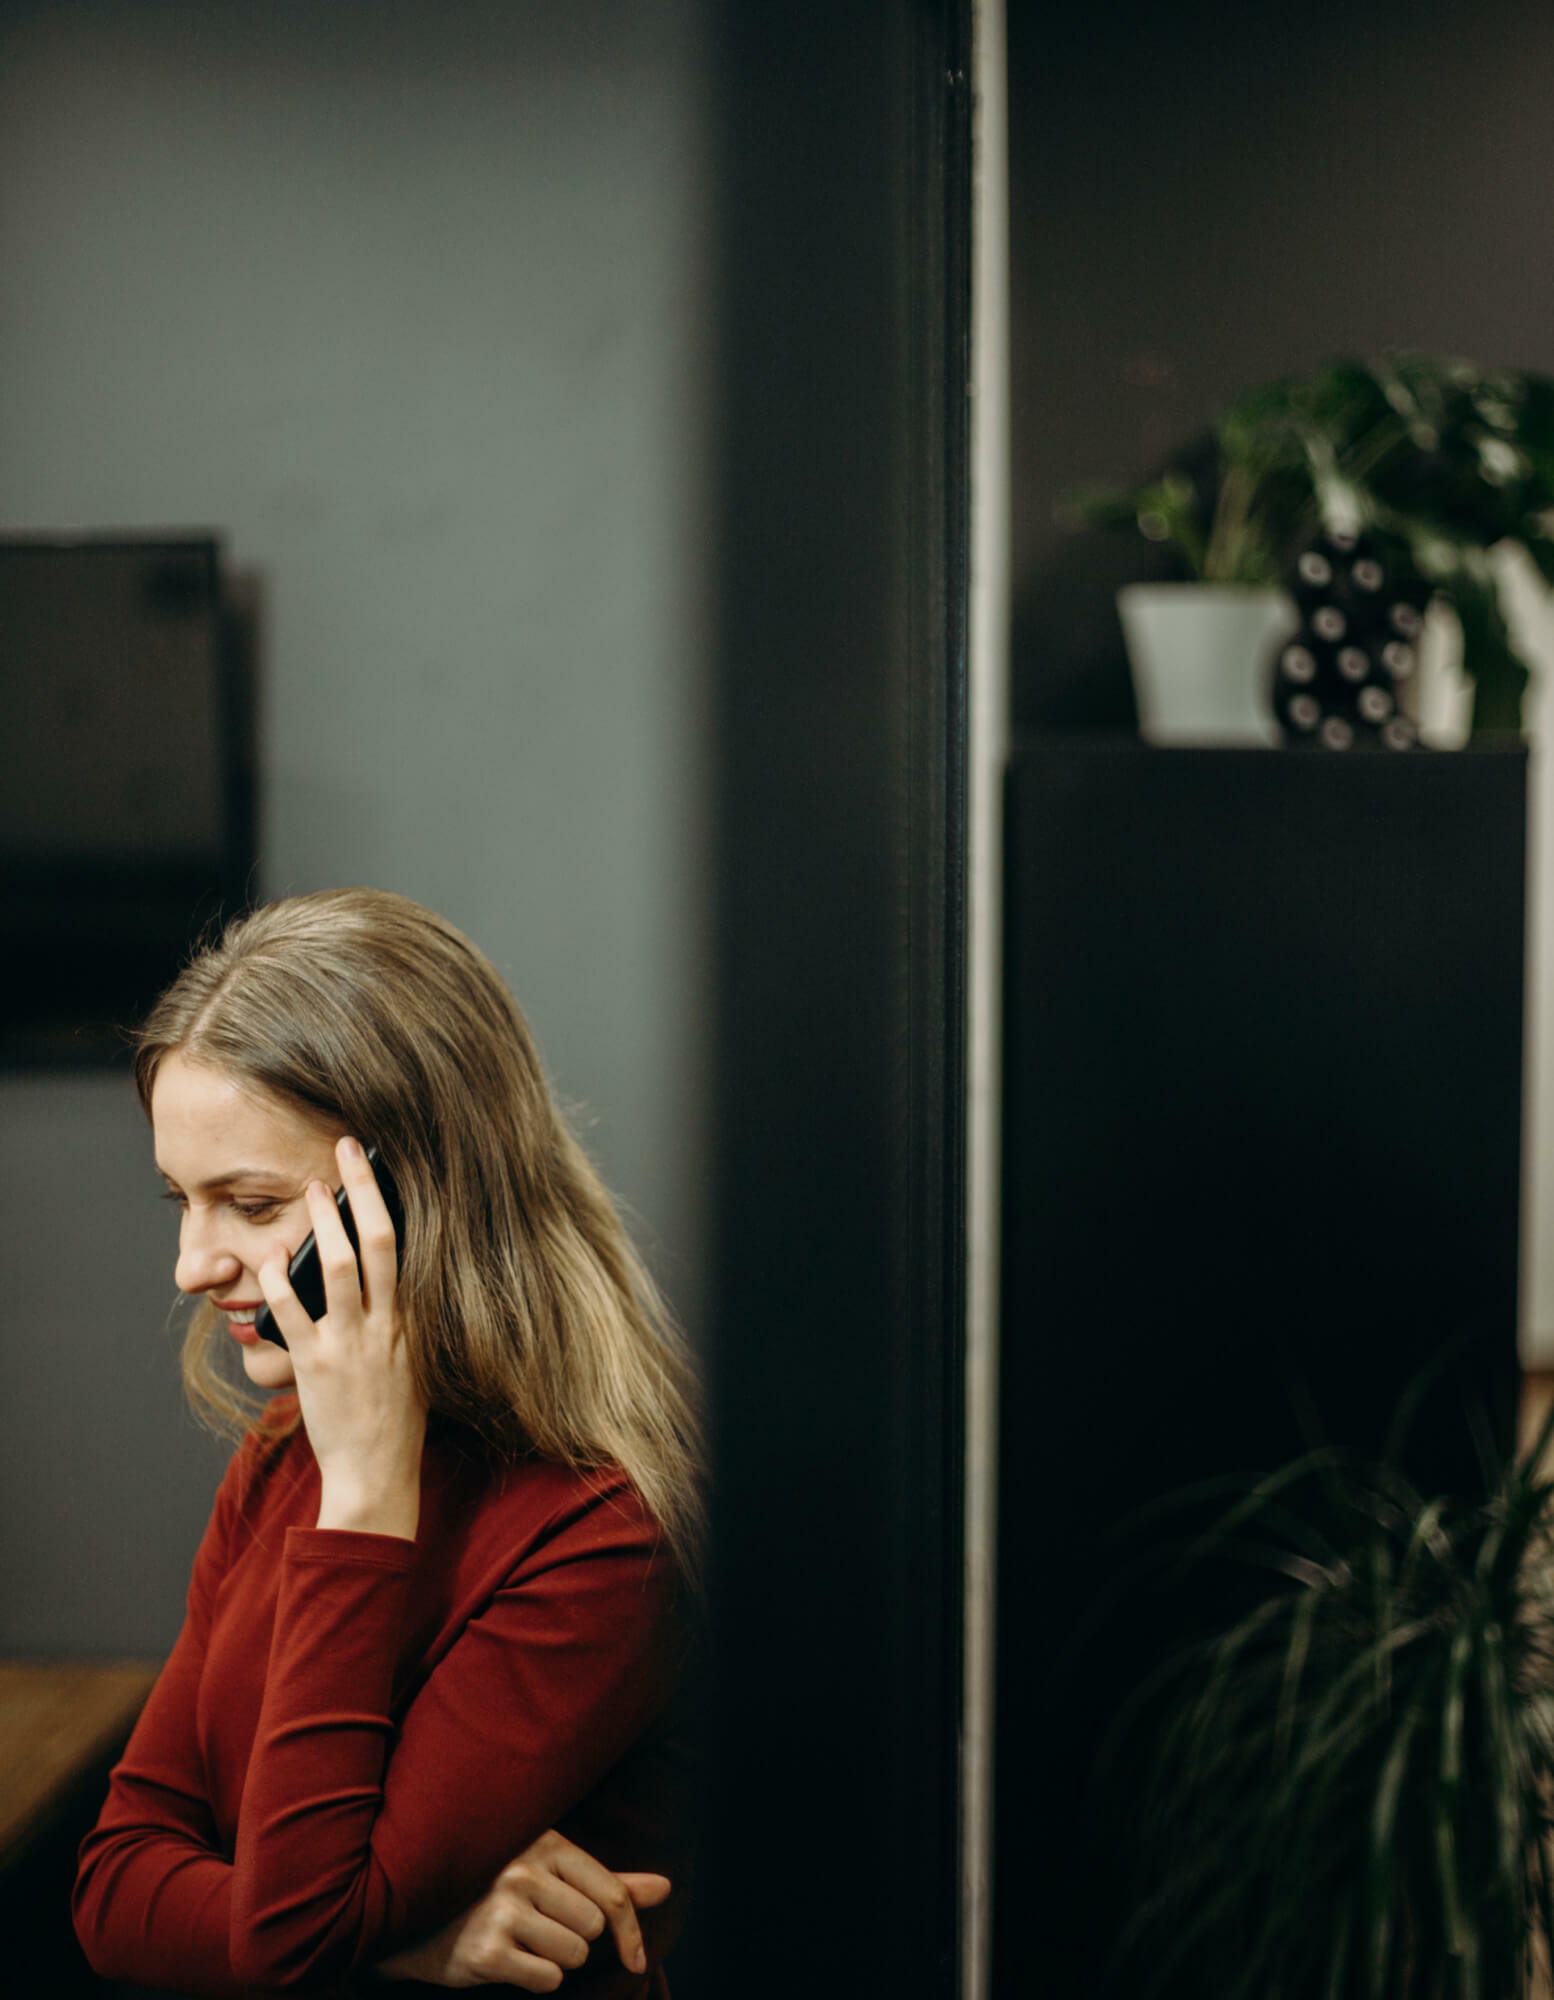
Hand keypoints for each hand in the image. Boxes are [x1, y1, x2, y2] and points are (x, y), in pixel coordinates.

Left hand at [257, 1136, 425, 1538]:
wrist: (378, 1474)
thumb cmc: (395, 1420)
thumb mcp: (414, 1362)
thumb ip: (401, 1320)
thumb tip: (385, 1279)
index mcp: (412, 1321)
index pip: (407, 1247)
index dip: (389, 1201)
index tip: (373, 1166)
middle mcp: (386, 1325)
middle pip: (380, 1242)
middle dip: (363, 1191)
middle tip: (347, 1151)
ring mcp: (350, 1344)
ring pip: (340, 1268)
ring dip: (324, 1224)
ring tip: (313, 1191)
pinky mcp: (315, 1367)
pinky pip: (291, 1314)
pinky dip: (278, 1281)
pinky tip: (269, 1261)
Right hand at [373, 1829, 671, 1989]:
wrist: (419, 1917)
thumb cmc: (497, 1892)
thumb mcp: (552, 1874)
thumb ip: (608, 1883)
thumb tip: (666, 1887)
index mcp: (546, 1844)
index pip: (612, 1892)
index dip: (632, 1932)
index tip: (635, 1958)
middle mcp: (524, 1871)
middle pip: (594, 1928)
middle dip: (577, 1939)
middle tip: (543, 1930)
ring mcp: (502, 1910)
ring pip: (573, 1956)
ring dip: (556, 1960)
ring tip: (525, 1942)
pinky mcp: (485, 1952)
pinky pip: (546, 1979)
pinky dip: (536, 1978)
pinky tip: (509, 1960)